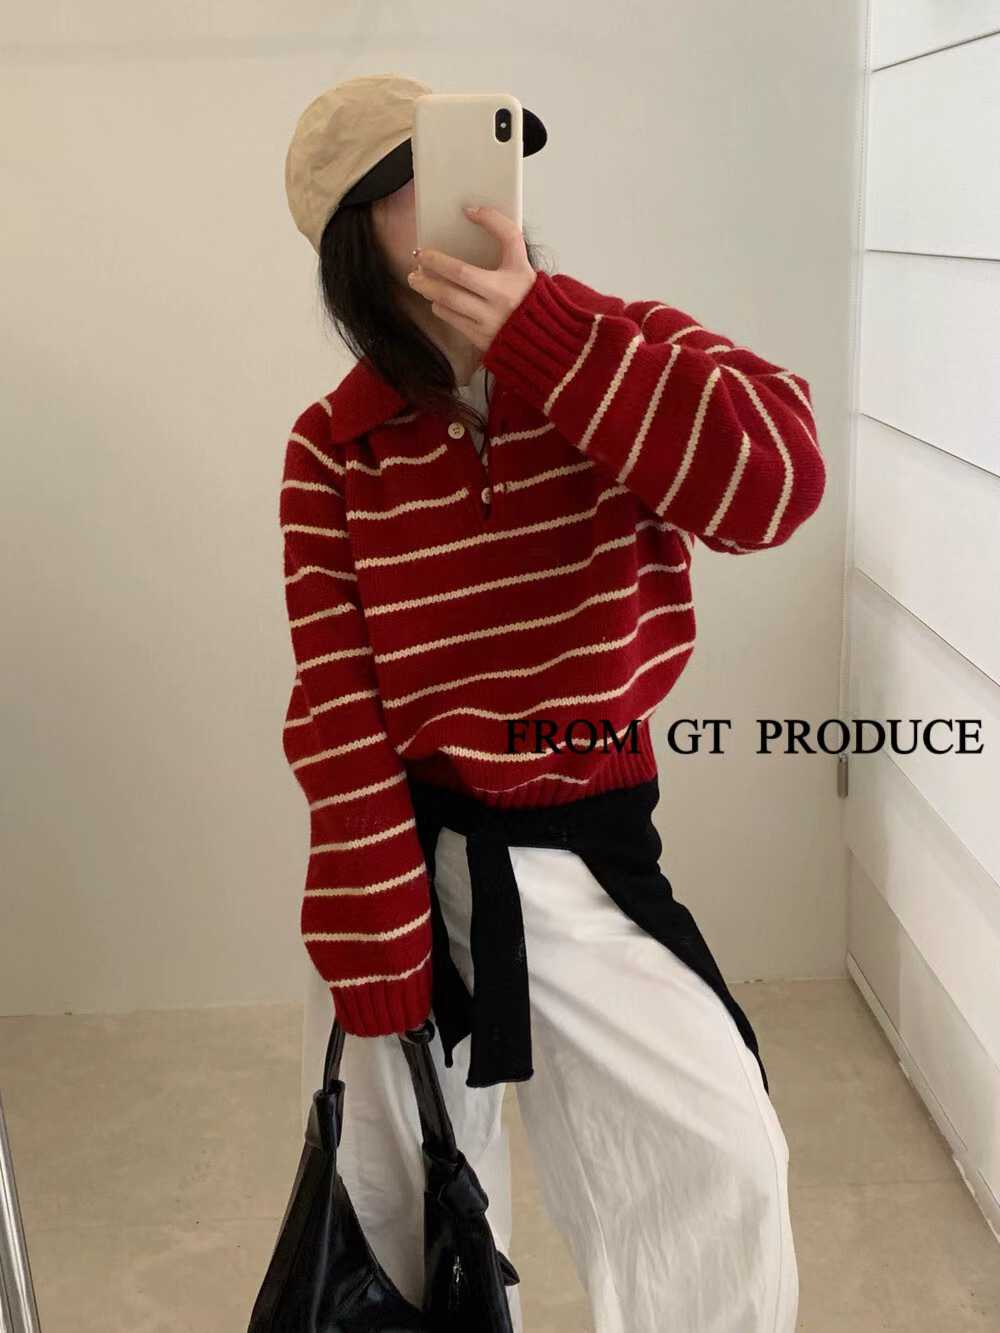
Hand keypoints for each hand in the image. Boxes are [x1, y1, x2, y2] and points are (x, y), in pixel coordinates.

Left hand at [406, 205, 536, 351]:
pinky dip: (439, 306)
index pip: (464, 271)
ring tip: (417, 279)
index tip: (425, 251)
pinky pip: (451, 320)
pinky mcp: (480, 339)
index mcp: (507, 283)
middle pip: (450, 289)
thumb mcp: (521, 258)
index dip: (441, 259)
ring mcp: (487, 325)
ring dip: (428, 289)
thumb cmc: (526, 290)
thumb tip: (472, 211)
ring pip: (447, 305)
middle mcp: (496, 306)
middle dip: (429, 272)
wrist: (540, 331)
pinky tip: (435, 297)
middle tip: (416, 260)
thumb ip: (503, 230)